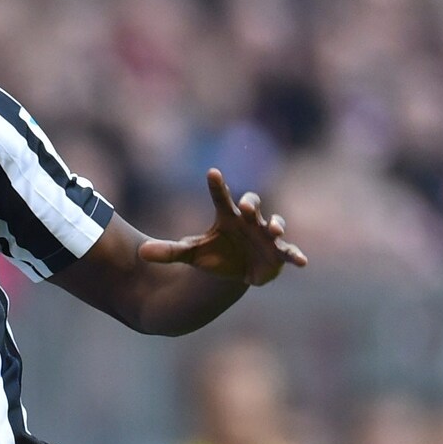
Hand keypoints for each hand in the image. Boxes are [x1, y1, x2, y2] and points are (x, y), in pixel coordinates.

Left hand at [138, 169, 308, 286]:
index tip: (211, 173)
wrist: (236, 270)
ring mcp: (266, 236)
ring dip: (276, 225)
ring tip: (274, 229)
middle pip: (253, 205)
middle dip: (251, 203)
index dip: (217, 186)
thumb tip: (140, 253)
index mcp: (228, 216)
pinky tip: (302, 262)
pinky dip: (296, 256)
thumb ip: (168, 252)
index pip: (221, 197)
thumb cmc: (215, 254)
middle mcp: (250, 221)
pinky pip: (289, 252)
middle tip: (246, 205)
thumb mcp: (190, 254)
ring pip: (275, 224)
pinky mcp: (278, 253)